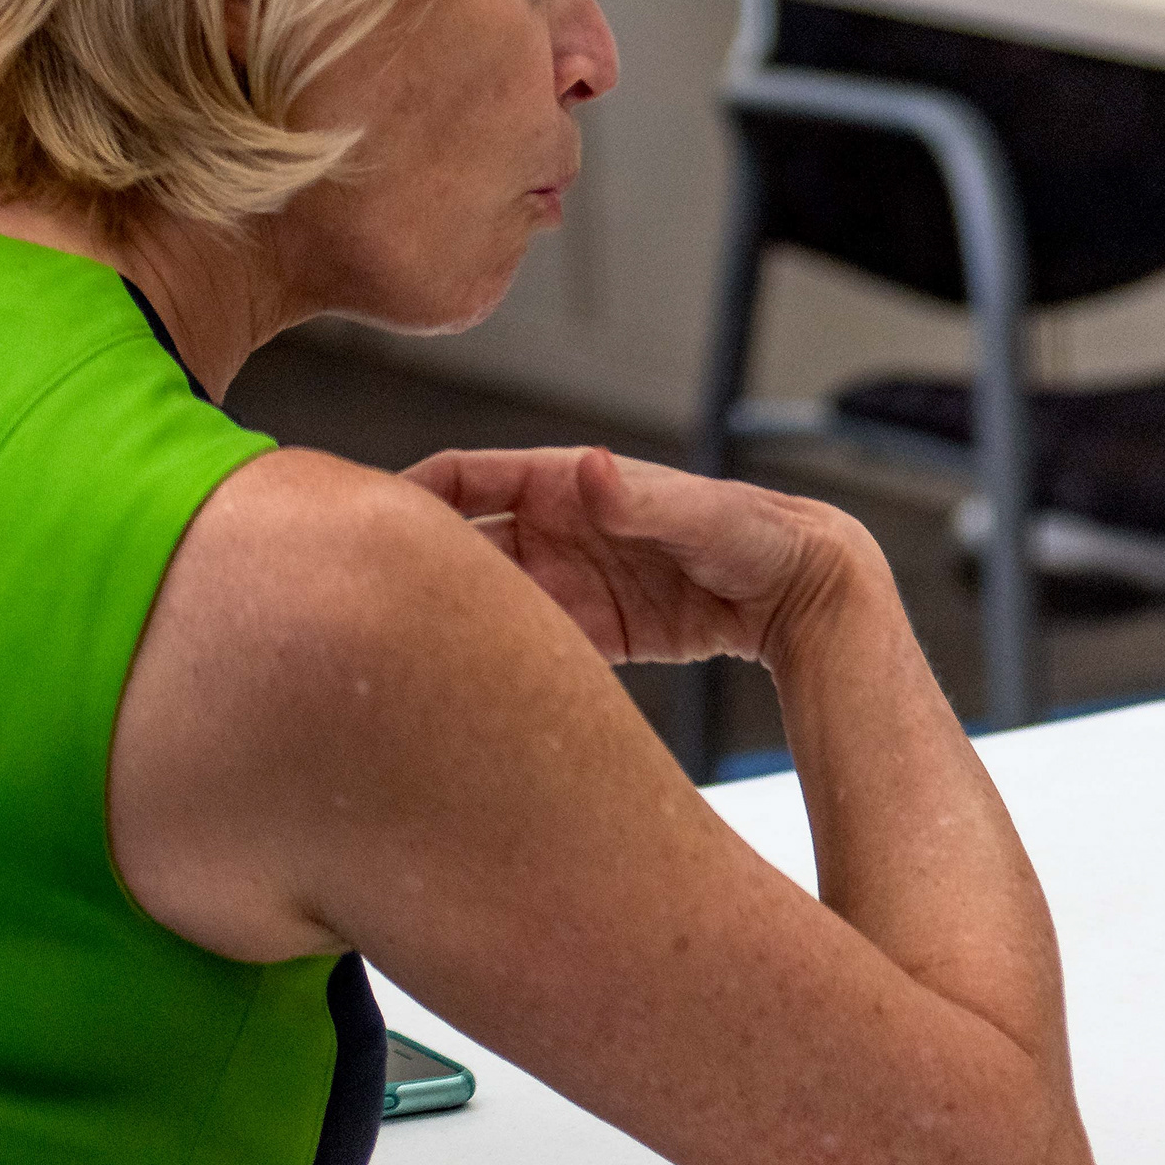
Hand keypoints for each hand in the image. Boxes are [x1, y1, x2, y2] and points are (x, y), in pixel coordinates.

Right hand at [402, 447, 876, 667]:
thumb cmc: (757, 532)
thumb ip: (643, 499)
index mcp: (568, 483)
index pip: (465, 478)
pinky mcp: (592, 633)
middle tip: (364, 613)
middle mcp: (557, 530)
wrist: (805, 591)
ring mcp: (570, 582)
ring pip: (487, 603)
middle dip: (417, 572)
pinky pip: (529, 648)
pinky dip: (501, 667)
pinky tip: (470, 696)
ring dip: (453, 627)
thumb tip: (589, 468)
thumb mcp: (703, 514)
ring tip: (405, 664)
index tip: (358, 526)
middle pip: (461, 546)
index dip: (409, 495)